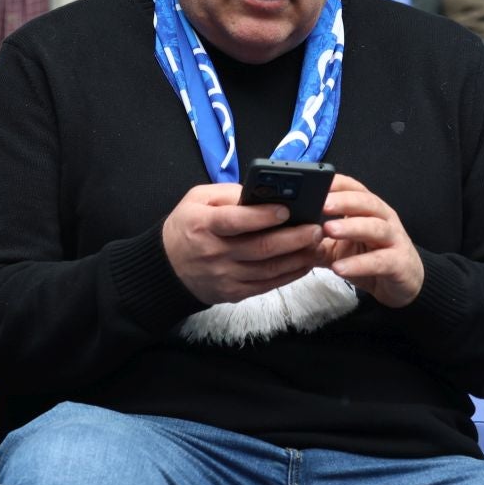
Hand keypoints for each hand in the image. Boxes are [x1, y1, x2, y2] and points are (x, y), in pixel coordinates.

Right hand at [161, 182, 325, 305]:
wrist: (166, 267)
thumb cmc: (186, 226)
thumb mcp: (196, 199)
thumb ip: (228, 193)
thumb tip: (262, 193)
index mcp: (203, 225)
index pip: (235, 220)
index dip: (261, 216)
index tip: (286, 209)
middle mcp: (214, 252)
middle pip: (260, 247)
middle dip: (293, 238)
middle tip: (315, 228)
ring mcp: (225, 275)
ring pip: (269, 269)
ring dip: (297, 257)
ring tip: (316, 244)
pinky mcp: (234, 292)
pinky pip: (267, 285)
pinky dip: (290, 275)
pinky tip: (304, 262)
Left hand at [318, 173, 424, 307]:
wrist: (402, 284)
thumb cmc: (369, 257)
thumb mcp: (336, 248)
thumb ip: (316, 238)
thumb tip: (284, 232)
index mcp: (367, 209)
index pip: (353, 188)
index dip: (336, 183)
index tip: (315, 181)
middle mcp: (383, 219)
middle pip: (366, 203)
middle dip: (343, 201)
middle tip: (321, 203)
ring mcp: (394, 240)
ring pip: (376, 227)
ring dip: (351, 227)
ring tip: (328, 230)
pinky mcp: (399, 263)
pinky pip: (379, 261)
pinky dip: (359, 264)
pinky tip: (340, 268)